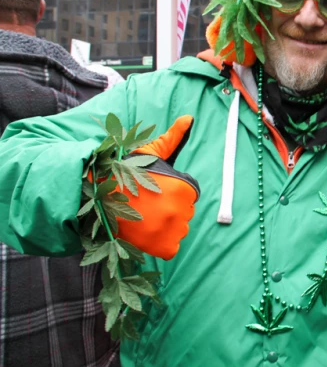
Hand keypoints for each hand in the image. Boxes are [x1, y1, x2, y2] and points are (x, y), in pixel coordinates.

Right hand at [115, 116, 199, 259]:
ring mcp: (169, 231)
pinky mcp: (160, 247)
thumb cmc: (125, 171)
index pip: (190, 197)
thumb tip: (189, 118)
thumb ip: (173, 137)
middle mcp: (180, 211)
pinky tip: (146, 233)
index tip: (155, 190)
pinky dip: (161, 244)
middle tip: (147, 204)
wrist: (95, 194)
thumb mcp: (151, 152)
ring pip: (178, 231)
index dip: (174, 193)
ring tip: (145, 217)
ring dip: (166, 227)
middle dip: (170, 209)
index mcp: (184, 189)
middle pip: (185, 214)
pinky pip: (171, 249)